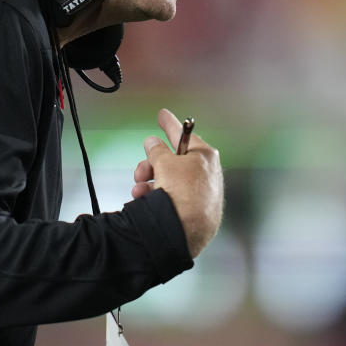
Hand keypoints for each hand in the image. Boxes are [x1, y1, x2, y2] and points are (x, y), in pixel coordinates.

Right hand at [131, 108, 223, 257]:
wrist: (187, 231)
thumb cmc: (184, 194)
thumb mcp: (165, 163)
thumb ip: (157, 150)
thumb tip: (153, 143)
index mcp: (205, 156)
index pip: (183, 135)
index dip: (170, 124)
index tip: (162, 114)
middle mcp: (206, 173)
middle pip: (172, 160)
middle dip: (151, 165)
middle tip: (142, 170)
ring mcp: (201, 194)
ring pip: (168, 179)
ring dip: (149, 182)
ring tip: (140, 189)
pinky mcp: (193, 211)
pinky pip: (170, 197)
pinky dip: (155, 196)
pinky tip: (144, 200)